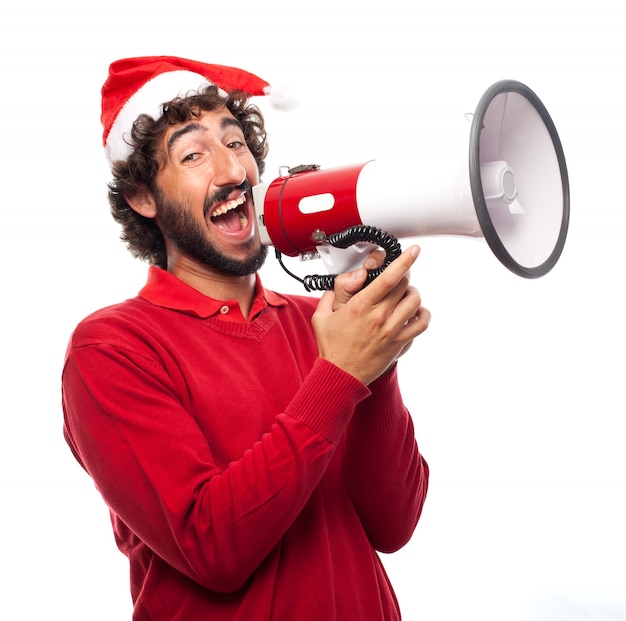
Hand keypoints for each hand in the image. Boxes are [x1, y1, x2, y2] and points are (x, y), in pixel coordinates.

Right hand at [312, 246, 430, 384]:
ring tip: (404, 296)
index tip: (413, 251)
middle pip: (405, 286)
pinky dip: (422, 315)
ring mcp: (392, 330)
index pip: (389, 277)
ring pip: (415, 302)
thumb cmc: (332, 348)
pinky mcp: (399, 343)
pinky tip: (414, 313)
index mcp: (360, 306)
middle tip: (398, 278)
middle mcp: (379, 317)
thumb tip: (346, 280)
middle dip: (403, 277)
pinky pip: (421, 324)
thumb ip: (331, 294)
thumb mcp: (321, 317)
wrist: (341, 375)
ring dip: (412, 294)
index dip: (404, 261)